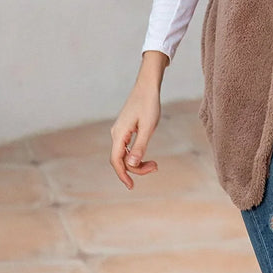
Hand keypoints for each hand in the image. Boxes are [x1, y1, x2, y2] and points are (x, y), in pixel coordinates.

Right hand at [110, 51, 167, 189]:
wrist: (147, 86)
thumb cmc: (149, 104)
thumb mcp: (148, 127)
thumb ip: (140, 146)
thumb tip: (131, 164)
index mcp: (119, 134)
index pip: (116, 160)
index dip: (122, 175)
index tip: (131, 186)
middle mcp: (116, 134)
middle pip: (121, 159)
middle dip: (136, 168)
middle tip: (156, 167)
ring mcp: (120, 132)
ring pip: (124, 154)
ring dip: (138, 162)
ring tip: (154, 164)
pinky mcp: (126, 129)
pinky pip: (127, 148)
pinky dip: (137, 154)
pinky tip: (146, 156)